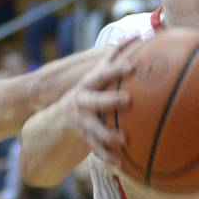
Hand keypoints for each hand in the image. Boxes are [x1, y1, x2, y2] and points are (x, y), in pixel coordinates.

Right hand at [65, 36, 138, 162]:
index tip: (131, 67)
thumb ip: (114, 57)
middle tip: (127, 100)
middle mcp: (82, 102)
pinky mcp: (85, 137)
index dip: (115, 70)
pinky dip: (107, 155)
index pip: (102, 74)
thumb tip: (137, 35)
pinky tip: (120, 163)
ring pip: (95, 129)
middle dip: (110, 100)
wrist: (61, 115)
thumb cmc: (90, 90)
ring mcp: (82, 121)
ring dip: (109, 134)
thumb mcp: (96, 74)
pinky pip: (96, 148)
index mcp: (88, 85)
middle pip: (95, 101)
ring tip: (124, 139)